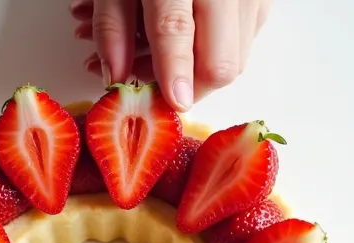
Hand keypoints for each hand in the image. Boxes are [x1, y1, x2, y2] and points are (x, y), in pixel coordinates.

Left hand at [70, 0, 271, 110]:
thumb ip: (112, 27)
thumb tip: (115, 77)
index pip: (177, 29)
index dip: (172, 72)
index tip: (171, 104)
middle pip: (222, 61)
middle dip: (187, 88)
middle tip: (148, 86)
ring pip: (235, 56)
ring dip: (194, 72)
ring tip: (146, 59)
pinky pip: (241, 39)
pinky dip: (208, 49)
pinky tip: (179, 40)